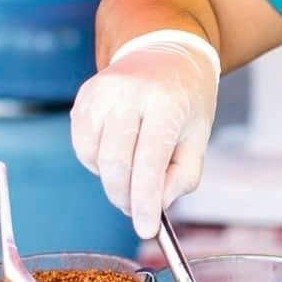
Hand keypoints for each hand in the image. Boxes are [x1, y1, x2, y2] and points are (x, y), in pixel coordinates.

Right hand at [70, 31, 220, 238]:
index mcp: (165, 102)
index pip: (149, 163)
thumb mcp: (198, 138)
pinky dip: (98, 162)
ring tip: (135, 168)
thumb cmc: (186, 100)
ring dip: (113, 179)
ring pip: (95, 159)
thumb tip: (153, 207)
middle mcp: (129, 93)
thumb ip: (181, 178)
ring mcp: (101, 92)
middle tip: (138, 210)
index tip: (146, 230)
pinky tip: (119, 151)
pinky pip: (82, 146)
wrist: (165, 51)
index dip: (145, 203)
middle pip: (116, 164)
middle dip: (126, 197)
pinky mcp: (84, 96)